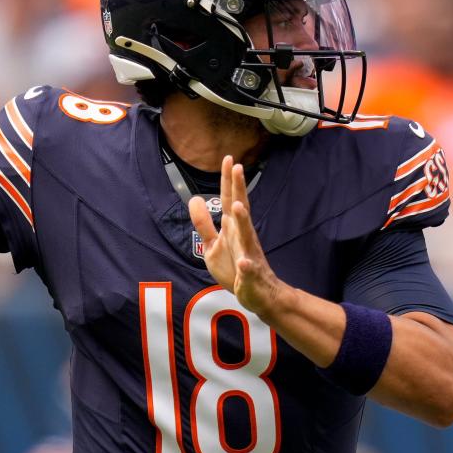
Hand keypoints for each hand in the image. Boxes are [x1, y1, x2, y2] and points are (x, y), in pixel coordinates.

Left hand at [189, 156, 285, 318]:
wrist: (259, 294)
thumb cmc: (235, 267)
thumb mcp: (213, 244)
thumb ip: (203, 223)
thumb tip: (194, 199)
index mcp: (234, 228)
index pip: (230, 199)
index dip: (228, 180)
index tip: (228, 158)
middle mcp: (243, 236)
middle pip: (241, 209)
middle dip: (239, 189)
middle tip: (238, 167)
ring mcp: (248, 255)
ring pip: (246, 236)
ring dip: (242, 221)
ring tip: (237, 206)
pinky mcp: (249, 276)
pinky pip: (248, 271)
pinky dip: (246, 268)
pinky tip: (244, 264)